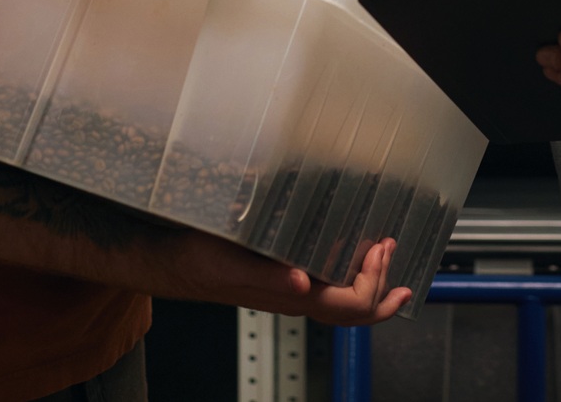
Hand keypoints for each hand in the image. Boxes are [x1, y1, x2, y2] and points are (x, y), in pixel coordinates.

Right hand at [181, 233, 410, 325]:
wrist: (169, 261)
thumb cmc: (194, 262)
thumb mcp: (227, 263)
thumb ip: (265, 275)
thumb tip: (301, 282)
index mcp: (289, 297)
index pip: (350, 305)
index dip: (373, 282)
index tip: (380, 247)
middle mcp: (294, 298)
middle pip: (355, 312)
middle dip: (383, 285)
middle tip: (392, 248)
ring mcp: (289, 291)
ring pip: (343, 303)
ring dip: (371, 283)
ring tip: (386, 258)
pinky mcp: (281, 278)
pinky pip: (327, 288)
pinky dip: (350, 276)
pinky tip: (351, 257)